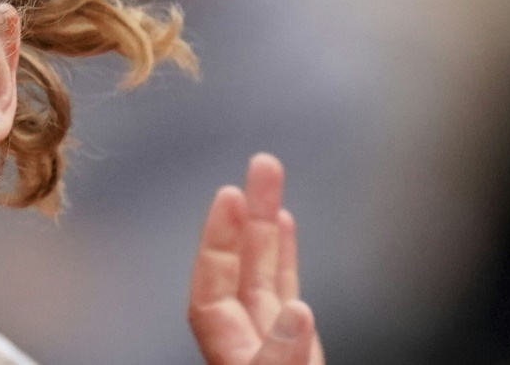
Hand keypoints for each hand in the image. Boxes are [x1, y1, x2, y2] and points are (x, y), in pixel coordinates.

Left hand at [188, 153, 323, 364]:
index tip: (230, 195)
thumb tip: (298, 311)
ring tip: (271, 180)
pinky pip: (285, 291)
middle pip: (240, 268)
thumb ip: (281, 356)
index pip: (211, 285)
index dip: (218, 239)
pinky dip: (286, 256)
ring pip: (264, 273)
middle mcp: (244, 342)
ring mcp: (269, 344)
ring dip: (268, 225)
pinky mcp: (298, 353)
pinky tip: (284, 226)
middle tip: (262, 164)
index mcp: (228, 353)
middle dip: (250, 215)